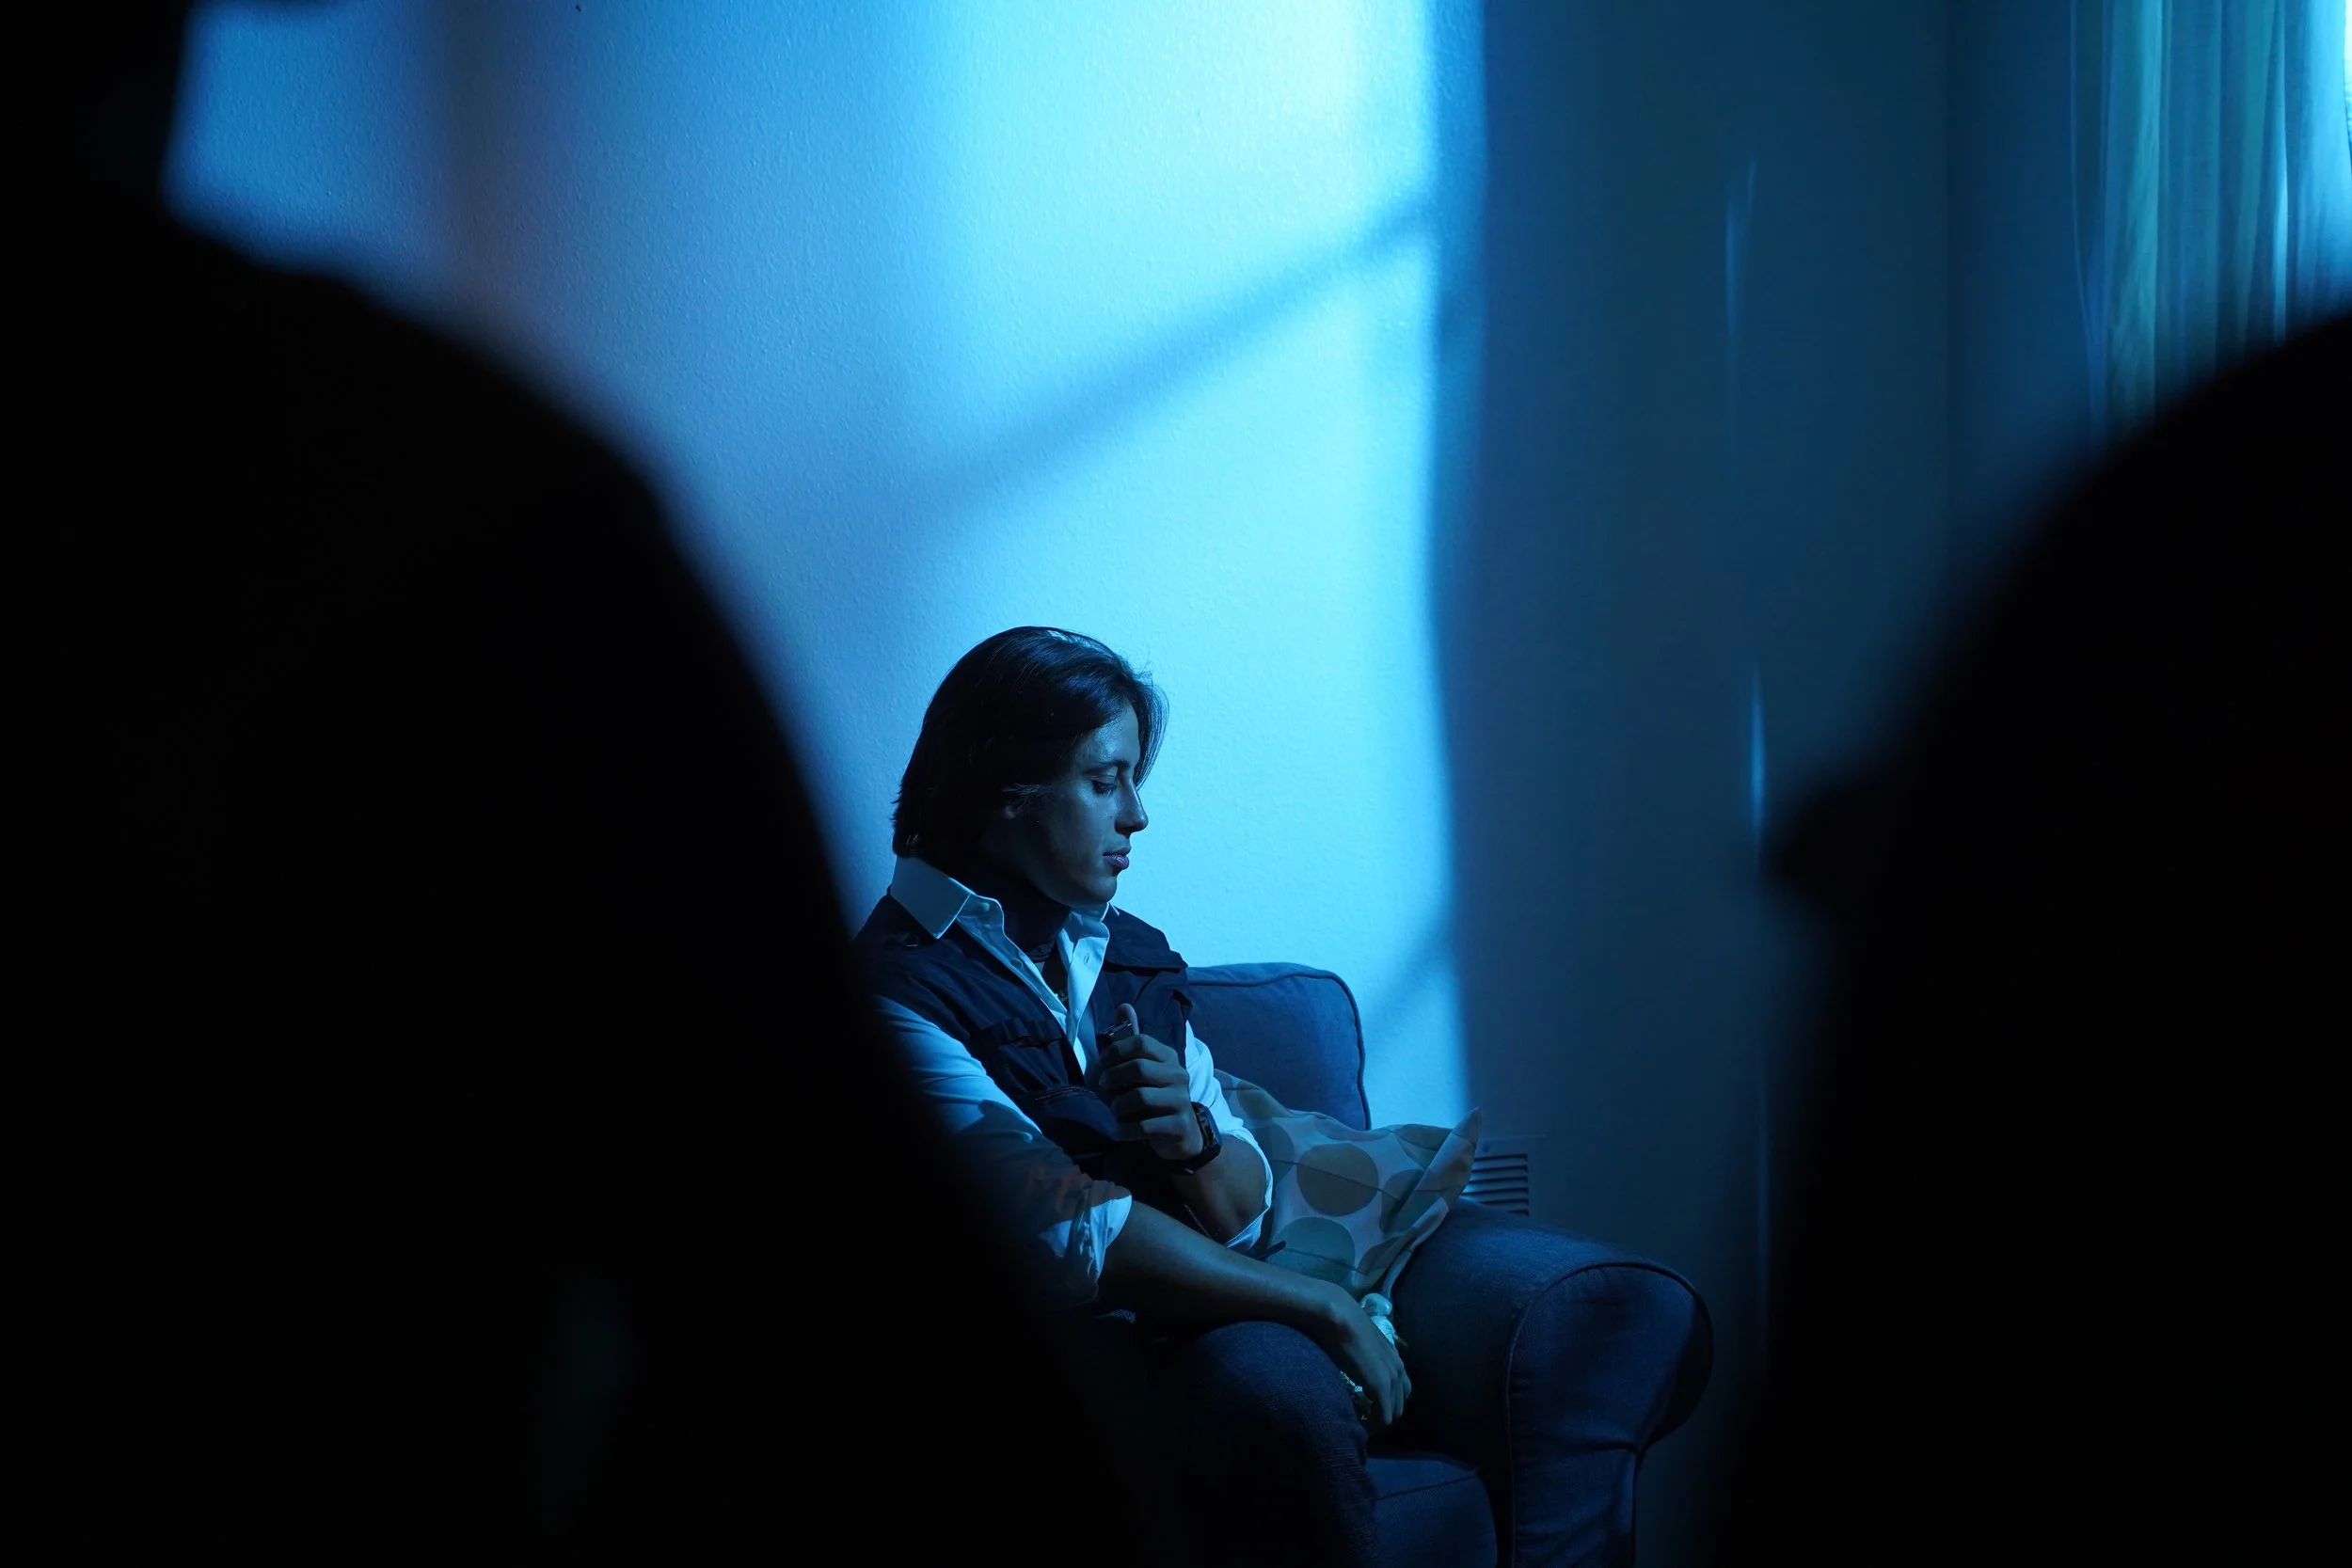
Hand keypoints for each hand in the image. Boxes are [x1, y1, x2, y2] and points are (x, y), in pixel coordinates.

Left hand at [1098, 1003, 1200, 1161]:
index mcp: (1169, 1057)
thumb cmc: (1157, 1098)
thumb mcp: (1145, 1069)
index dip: (1116, 1050)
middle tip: (1103, 1088)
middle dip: (1113, 1078)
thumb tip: (1123, 1006)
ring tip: (1115, 1111)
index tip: (1102, 1063)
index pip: (1141, 1042)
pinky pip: (1146, 1126)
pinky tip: (1120, 1131)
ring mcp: (1181, 1100)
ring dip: (1119, 1106)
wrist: (1182, 1135)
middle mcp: (1178, 1075)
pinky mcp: (1179, 1125)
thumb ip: (1133, 1041)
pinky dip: (1126, 1129)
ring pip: (1140, 1097)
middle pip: (1139, 1068)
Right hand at [1311, 1284, 1411, 1430]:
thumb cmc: (1343, 1327)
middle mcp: (1399, 1369)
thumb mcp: (1361, 1346)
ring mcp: (1392, 1379)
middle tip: (1362, 1414)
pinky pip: (1383, 1418)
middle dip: (1382, 1412)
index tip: (1365, 1404)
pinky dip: (1373, 1425)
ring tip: (1359, 1418)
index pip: (1400, 1389)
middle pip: (1399, 1404)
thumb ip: (1365, 1358)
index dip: (1385, 1400)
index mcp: (1394, 1359)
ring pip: (1393, 1413)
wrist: (1340, 1318)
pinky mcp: (1381, 1388)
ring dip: (1377, 1419)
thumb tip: (1354, 1365)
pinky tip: (1359, 1421)